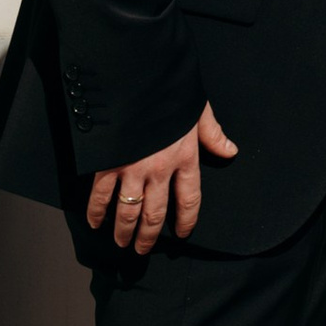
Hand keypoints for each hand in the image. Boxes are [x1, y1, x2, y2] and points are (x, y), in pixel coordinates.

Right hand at [89, 101, 237, 250]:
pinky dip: (96, 212)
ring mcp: (132, 169)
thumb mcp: (198, 109)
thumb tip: (230, 151)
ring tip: (123, 243)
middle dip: (149, 236)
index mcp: (185, 158)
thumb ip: (213, 134)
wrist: (137, 76)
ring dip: (124, 231)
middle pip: (155, 214)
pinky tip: (96, 222)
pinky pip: (101, 196)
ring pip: (129, 212)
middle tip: (143, 249)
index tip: (182, 234)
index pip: (189, 200)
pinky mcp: (107, 164)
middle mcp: (160, 170)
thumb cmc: (170, 90)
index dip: (186, 221)